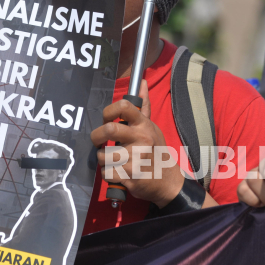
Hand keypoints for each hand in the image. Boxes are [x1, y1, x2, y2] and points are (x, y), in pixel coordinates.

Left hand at [91, 81, 184, 207]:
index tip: (106, 119)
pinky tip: (117, 172)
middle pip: (108, 129)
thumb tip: (141, 82)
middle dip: (96, 137)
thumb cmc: (156, 151)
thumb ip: (143, 107)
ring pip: (103, 155)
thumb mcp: (152, 127)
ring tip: (111, 160)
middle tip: (98, 142)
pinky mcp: (131, 175)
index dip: (108, 111)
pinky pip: (106, 172)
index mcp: (144, 125)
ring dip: (102, 159)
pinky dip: (108, 174)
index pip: (124, 106)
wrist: (168, 182)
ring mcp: (136, 157)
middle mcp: (141, 138)